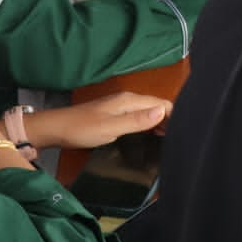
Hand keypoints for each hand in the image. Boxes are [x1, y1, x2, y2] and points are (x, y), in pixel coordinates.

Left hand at [28, 93, 170, 148]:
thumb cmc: (82, 129)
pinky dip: (149, 125)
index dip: (176, 116)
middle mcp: (128, 100)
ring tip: (169, 141)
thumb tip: (163, 112)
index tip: (185, 133)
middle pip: (157, 106)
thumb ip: (137, 121)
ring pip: (149, 112)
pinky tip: (150, 138)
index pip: (162, 103)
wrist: (56, 129)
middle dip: (171, 119)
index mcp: (129, 100)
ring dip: (160, 123)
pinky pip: (139, 117)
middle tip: (180, 140)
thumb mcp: (111, 128)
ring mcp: (121, 107)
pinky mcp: (115, 115)